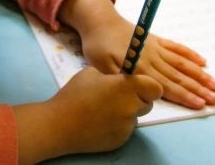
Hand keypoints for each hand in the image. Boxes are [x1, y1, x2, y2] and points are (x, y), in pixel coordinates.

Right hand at [13, 67, 162, 163]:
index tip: (139, 86)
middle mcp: (131, 107)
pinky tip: (100, 123)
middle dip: (137, 99)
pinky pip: (125, 130)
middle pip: (148, 104)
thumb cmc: (74, 94)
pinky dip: (117, 126)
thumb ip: (111, 75)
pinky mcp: (121, 140)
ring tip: (104, 110)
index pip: (155, 88)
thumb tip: (119, 79)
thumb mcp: (91, 73)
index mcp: (126, 87)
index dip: (149, 86)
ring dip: (126, 113)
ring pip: (135, 117)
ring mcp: (127, 127)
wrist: (59, 125)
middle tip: (117, 97)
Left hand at [58, 0, 214, 109]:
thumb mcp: (100, 67)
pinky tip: (202, 61)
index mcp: (140, 67)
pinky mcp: (155, 39)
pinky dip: (190, 54)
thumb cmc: (97, 46)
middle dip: (198, 88)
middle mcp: (152, 57)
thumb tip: (139, 91)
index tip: (200, 104)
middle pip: (179, 76)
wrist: (100, 21)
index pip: (166, 86)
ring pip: (181, 63)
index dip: (184, 96)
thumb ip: (119, 80)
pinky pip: (176, 47)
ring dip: (199, 74)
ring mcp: (155, 47)